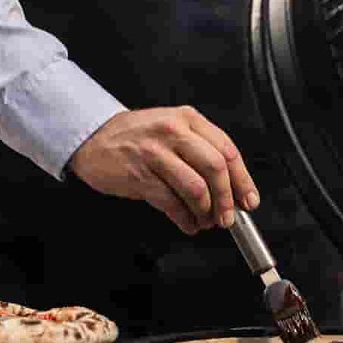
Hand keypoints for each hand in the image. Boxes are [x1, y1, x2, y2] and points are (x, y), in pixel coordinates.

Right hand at [68, 107, 258, 234]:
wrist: (94, 137)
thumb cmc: (137, 136)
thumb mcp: (172, 128)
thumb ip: (200, 149)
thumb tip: (229, 186)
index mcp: (188, 118)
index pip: (227, 149)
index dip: (242, 179)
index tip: (248, 200)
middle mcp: (174, 131)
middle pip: (215, 166)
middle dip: (226, 198)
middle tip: (228, 217)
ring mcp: (156, 153)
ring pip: (196, 187)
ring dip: (206, 212)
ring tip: (206, 221)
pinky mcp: (140, 175)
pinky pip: (171, 203)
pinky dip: (185, 219)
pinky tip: (188, 223)